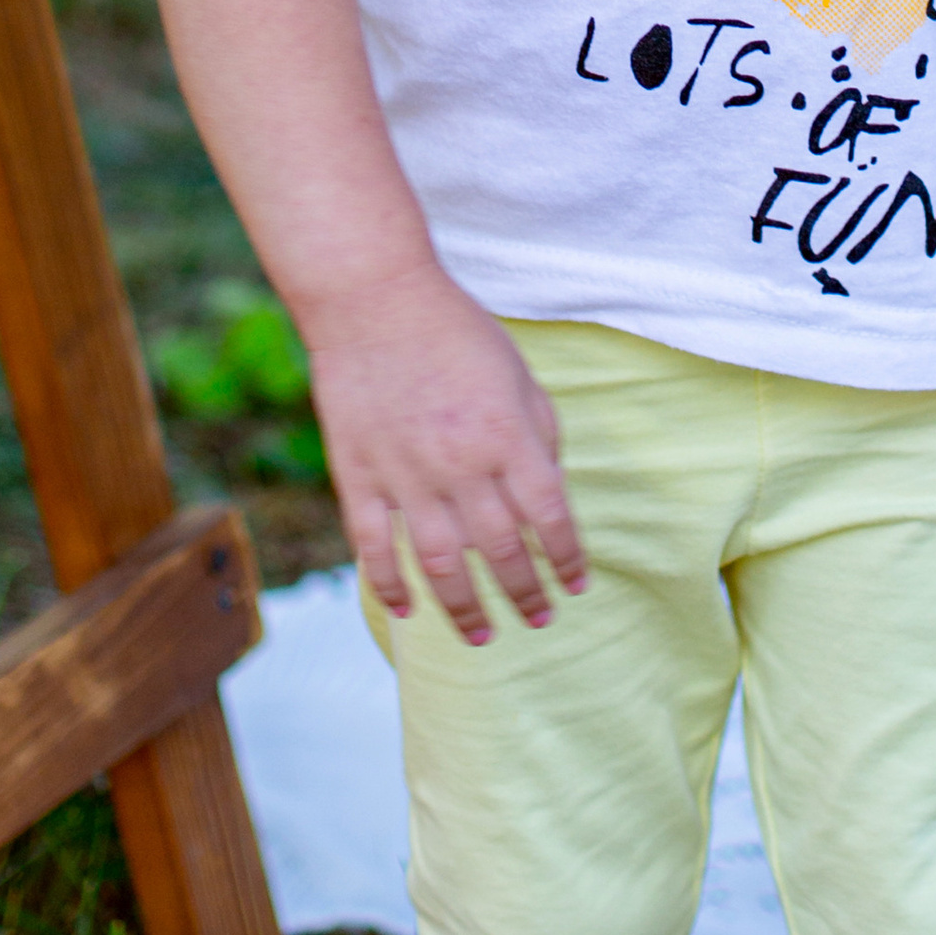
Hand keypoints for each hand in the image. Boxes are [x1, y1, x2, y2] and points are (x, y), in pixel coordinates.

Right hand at [303, 264, 587, 646]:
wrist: (375, 297)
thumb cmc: (456, 330)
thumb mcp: (519, 373)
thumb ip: (539, 434)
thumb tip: (548, 492)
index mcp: (507, 437)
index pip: (549, 518)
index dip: (567, 558)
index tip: (577, 586)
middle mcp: (461, 466)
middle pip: (501, 551)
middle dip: (525, 594)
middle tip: (539, 621)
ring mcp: (405, 476)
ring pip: (440, 564)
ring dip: (465, 608)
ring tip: (482, 637)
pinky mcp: (359, 475)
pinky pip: (372, 546)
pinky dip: (388, 583)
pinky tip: (405, 609)